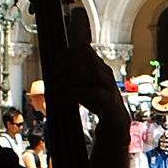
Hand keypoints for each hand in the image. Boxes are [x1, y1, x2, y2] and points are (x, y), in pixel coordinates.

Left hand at [58, 7, 126, 121]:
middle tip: (55, 72)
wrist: (114, 117)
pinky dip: (82, 92)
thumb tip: (52, 69)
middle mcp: (106, 73)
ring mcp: (109, 86)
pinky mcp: (110, 100)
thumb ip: (73, 74)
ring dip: (74, 76)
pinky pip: (98, 93)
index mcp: (99, 66)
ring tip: (60, 82)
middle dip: (69, 64)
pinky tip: (70, 93)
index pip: (86, 50)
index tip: (55, 60)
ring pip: (95, 73)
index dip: (69, 53)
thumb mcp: (83, 83)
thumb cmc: (95, 98)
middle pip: (90, 59)